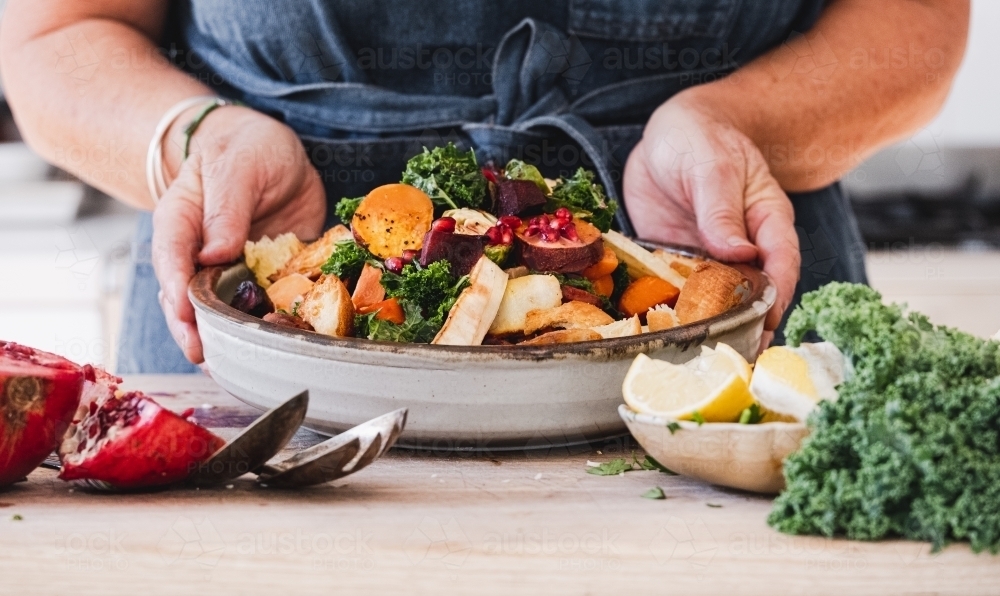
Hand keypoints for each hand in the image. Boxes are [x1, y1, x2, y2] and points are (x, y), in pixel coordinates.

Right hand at [152, 106, 325, 363]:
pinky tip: (284, 346)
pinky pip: (268, 309)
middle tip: (207, 358)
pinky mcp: (268, 281)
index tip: (186, 320)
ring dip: (232, 340)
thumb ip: (227, 208)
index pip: (170, 263)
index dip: (176, 295)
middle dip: (196, 332)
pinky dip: (275, 328)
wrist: (275, 152)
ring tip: (239, 365)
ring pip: (225, 315)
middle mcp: (202, 257)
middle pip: (188, 302)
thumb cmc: (245, 148)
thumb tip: (214, 255)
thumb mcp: (238, 166)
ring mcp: (234, 273)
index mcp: (181, 224)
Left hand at [623, 88, 799, 348]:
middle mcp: (742, 249)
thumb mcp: (712, 165)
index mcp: (766, 223)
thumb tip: (737, 252)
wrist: (668, 134)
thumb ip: (721, 209)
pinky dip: (670, 317)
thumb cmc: (701, 138)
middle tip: (731, 365)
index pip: (781, 266)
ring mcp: (708, 261)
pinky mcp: (677, 266)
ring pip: (714, 304)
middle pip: (752, 297)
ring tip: (695, 366)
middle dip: (745, 330)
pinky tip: (659, 341)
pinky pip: (676, 296)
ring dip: (707, 331)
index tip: (767, 327)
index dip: (777, 299)